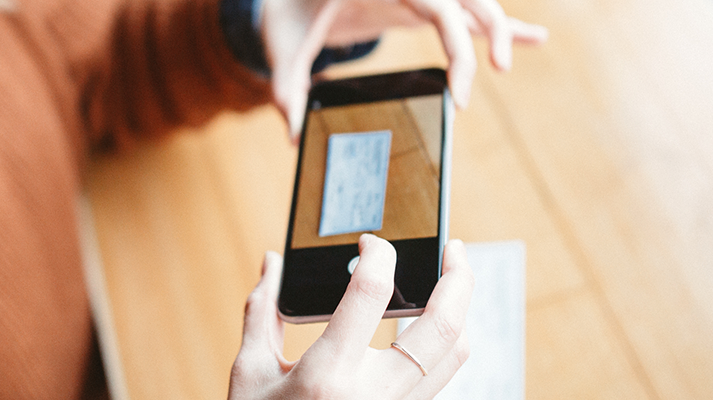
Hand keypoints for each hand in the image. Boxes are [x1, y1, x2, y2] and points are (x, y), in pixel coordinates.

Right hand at [228, 234, 473, 398]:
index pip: (370, 294)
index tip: (371, 241)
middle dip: (458, 278)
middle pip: (441, 327)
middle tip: (454, 247)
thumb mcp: (251, 372)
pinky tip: (431, 324)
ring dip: (461, 311)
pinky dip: (445, 343)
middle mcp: (372, 396)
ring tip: (451, 281)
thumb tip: (272, 262)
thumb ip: (263, 312)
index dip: (377, 254)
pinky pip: (442, 376)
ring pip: (455, 355)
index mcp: (327, 376)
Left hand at [260, 0, 549, 141]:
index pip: (435, 6)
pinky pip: (466, 15)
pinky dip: (499, 26)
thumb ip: (287, 88)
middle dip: (488, 34)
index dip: (455, 46)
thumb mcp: (283, 48)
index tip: (458, 92)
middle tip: (493, 76)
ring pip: (472, 4)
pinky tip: (535, 38)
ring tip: (524, 49)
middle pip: (463, 1)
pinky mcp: (421, 7)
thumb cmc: (287, 16)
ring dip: (499, 27)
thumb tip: (293, 134)